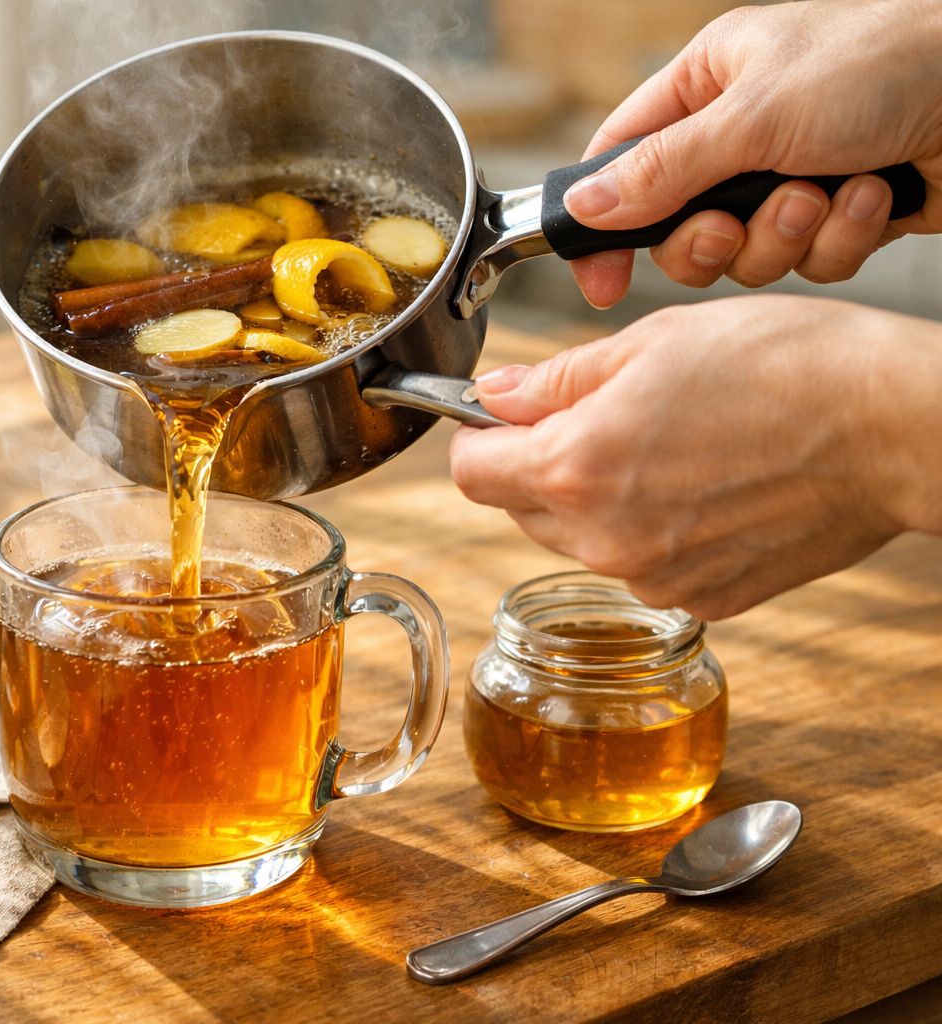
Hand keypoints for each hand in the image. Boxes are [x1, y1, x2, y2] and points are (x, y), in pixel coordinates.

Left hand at [447, 296, 941, 618]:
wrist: (895, 428)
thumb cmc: (788, 368)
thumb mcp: (654, 344)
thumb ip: (557, 380)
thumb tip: (494, 397)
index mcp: (577, 468)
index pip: (471, 472)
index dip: (478, 436)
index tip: (503, 416)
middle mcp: (605, 540)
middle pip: (522, 508)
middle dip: (542, 464)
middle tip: (608, 415)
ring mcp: (656, 580)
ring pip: (581, 540)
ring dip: (598, 499)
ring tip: (670, 447)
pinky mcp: (704, 601)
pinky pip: (644, 565)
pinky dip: (655, 531)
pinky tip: (707, 487)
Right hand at [566, 0, 941, 308]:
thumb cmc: (887, 65)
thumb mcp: (753, 116)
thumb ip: (661, 170)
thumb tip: (584, 207)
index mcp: (709, 82)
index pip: (621, 158)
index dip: (602, 222)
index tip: (599, 278)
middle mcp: (745, 131)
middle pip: (679, 226)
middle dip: (713, 240)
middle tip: (733, 228)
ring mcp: (794, 174)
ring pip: (746, 254)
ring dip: (786, 236)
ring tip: (827, 194)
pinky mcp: (843, 213)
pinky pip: (809, 260)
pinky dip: (839, 239)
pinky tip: (874, 198)